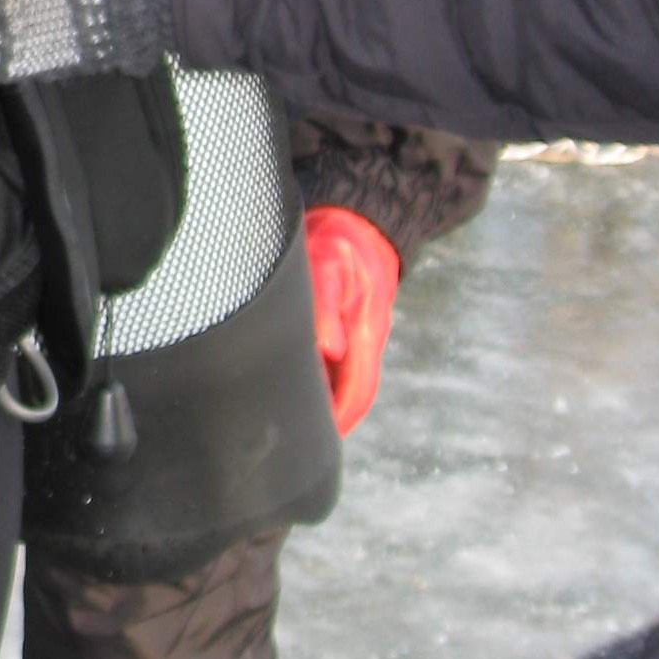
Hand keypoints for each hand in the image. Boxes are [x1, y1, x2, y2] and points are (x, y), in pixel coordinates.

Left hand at [303, 205, 399, 435]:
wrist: (357, 214)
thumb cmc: (336, 238)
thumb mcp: (327, 264)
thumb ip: (324, 304)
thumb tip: (329, 349)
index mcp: (366, 331)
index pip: (358, 391)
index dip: (339, 419)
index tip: (317, 442)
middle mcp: (365, 338)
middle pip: (354, 393)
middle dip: (332, 420)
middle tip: (298, 444)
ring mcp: (359, 331)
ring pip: (346, 379)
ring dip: (326, 401)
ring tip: (292, 422)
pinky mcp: (349, 321)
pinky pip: (339, 361)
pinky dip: (322, 379)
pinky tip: (295, 383)